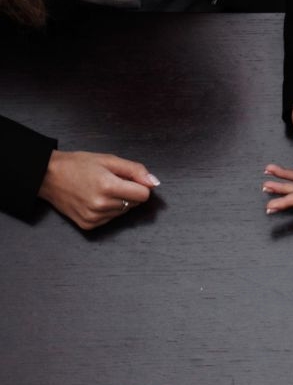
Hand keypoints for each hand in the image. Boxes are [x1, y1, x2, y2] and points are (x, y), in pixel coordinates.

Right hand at [38, 150, 159, 230]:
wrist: (47, 176)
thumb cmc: (76, 165)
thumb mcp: (108, 160)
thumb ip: (135, 170)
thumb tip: (154, 183)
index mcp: (108, 186)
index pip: (144, 195)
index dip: (139, 186)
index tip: (127, 179)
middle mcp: (102, 205)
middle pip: (134, 203)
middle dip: (128, 193)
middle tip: (109, 182)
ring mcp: (95, 217)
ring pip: (123, 212)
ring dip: (117, 202)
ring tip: (98, 190)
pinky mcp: (89, 225)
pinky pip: (110, 219)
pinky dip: (107, 210)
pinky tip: (93, 200)